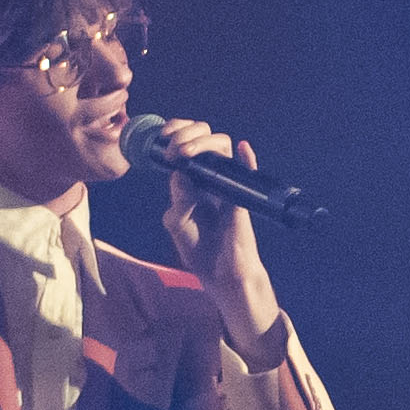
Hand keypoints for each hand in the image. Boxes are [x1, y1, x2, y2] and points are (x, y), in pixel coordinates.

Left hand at [149, 121, 280, 340]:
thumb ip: (177, 201)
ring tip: (187, 152)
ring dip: (204, 143)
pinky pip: (248, 175)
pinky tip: (243, 149)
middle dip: (185, 134)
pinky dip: (248, 160)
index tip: (162, 137)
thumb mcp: (177, 224)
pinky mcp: (240, 200)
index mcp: (192, 182)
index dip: (174, 134)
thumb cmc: (200, 250)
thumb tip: (181, 175)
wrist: (221, 276)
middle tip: (173, 149)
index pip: (185, 145)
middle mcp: (210, 179)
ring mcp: (227, 187)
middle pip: (203, 139)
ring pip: (222, 148)